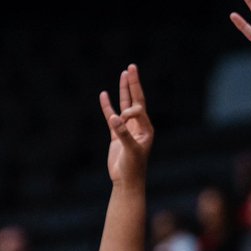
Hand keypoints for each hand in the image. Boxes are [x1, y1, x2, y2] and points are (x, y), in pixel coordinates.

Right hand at [99, 64, 153, 186]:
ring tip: (124, 74)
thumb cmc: (133, 168)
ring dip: (124, 91)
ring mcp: (127, 129)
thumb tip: (114, 119)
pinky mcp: (116, 136)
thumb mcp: (130, 151)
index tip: (122, 121)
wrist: (127, 182)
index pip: (138, 110)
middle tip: (131, 67)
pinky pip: (111, 117)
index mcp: (146, 129)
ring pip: (124, 106)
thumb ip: (123, 134)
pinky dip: (107, 106)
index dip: (130, 110)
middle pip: (135, 100)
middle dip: (133, 84)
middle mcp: (138, 126)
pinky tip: (104, 95)